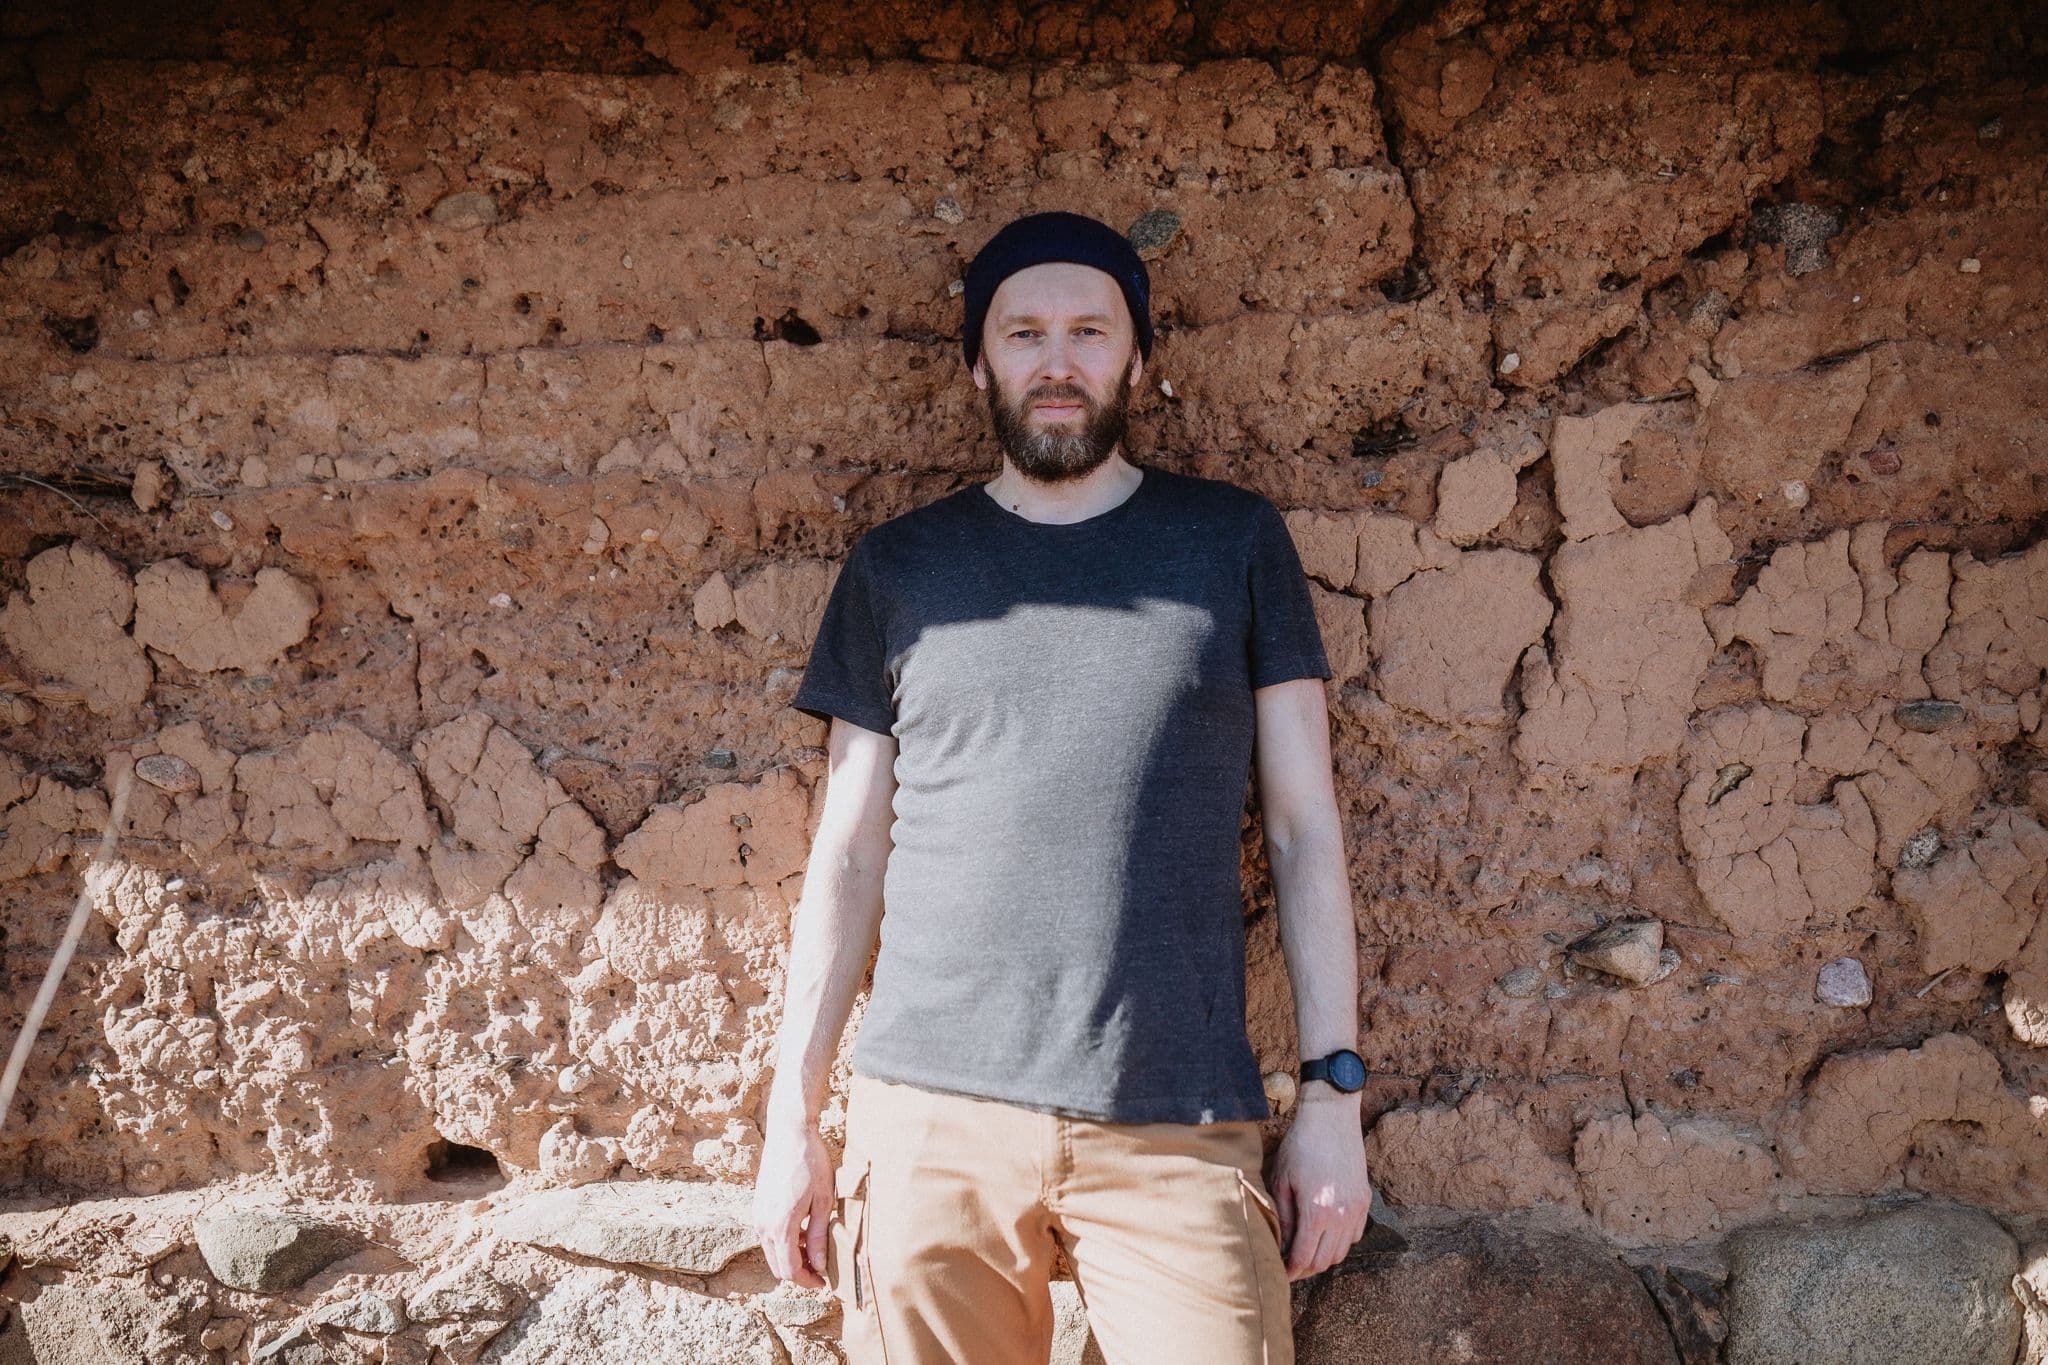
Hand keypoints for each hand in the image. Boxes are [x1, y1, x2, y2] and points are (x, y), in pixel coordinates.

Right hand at [751, 1120, 834, 1287]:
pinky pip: (768, 1236)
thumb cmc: (811, 1163)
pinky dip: (784, 1242)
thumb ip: (818, 1236)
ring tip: (816, 1248)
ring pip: (772, 1252)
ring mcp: (757, 1215)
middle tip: (822, 1270)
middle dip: (799, 1273)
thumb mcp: (823, 1201)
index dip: (808, 1282)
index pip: (790, 1270)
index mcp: (780, 1226)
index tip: (824, 1282)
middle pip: (778, 1266)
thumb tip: (819, 1266)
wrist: (789, 1133)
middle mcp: (762, 1225)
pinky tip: (804, 1230)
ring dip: (791, 1257)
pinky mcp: (757, 1206)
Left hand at [1268, 1097, 1371, 1279]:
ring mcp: (1357, 1209)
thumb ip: (1281, 1218)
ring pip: (1342, 1252)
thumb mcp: (1281, 1181)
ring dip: (1323, 1256)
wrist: (1331, 1117)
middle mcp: (1342, 1216)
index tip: (1279, 1273)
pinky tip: (1325, 1232)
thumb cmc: (1300, 1145)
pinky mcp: (1365, 1200)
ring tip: (1305, 1250)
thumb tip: (1278, 1246)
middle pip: (1325, 1261)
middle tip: (1289, 1265)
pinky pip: (1354, 1235)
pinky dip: (1340, 1242)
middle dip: (1305, 1268)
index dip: (1290, 1271)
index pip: (1304, 1259)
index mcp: (1318, 1212)